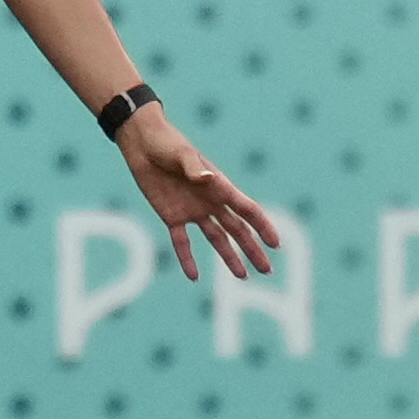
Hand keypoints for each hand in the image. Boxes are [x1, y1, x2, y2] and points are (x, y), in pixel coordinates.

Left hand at [118, 110, 280, 281]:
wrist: (142, 142)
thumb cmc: (167, 142)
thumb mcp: (181, 153)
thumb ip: (193, 168)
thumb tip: (207, 179)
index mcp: (219, 186)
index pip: (247, 210)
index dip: (263, 226)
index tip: (276, 244)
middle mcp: (210, 201)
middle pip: (237, 230)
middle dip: (253, 249)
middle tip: (267, 270)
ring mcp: (193, 210)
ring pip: (216, 238)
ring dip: (229, 257)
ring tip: (243, 276)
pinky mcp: (172, 216)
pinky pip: (182, 242)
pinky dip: (187, 259)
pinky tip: (194, 277)